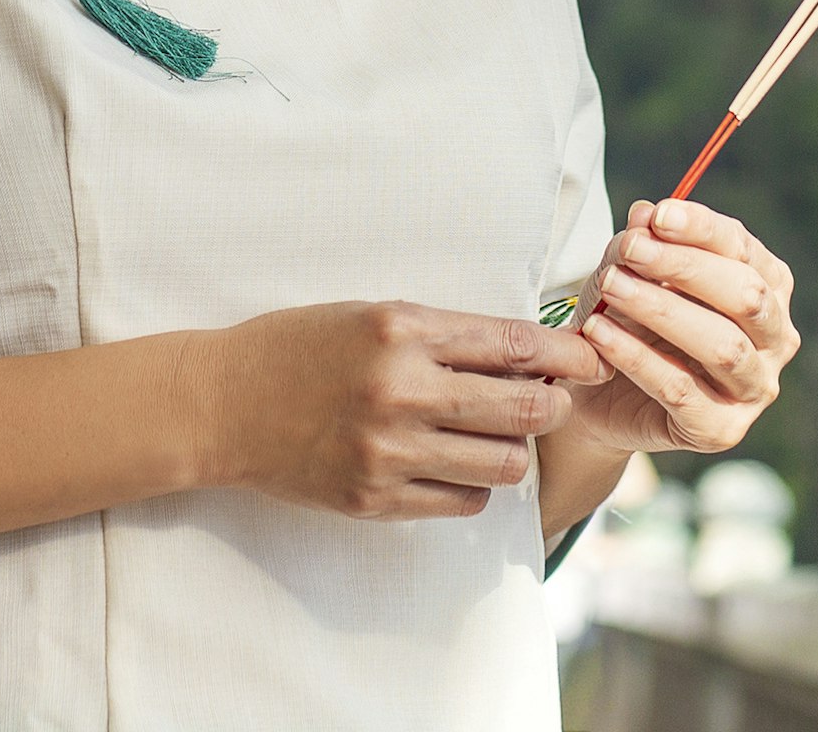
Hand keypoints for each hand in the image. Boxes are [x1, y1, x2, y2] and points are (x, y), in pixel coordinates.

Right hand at [198, 301, 604, 520]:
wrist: (224, 403)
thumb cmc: (302, 347)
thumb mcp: (373, 315)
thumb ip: (446, 333)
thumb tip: (529, 350)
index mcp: (401, 329)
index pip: (512, 343)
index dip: (566, 354)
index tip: (592, 360)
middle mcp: (400, 389)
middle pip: (522, 408)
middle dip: (554, 406)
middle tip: (554, 403)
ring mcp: (387, 450)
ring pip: (502, 463)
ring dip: (514, 450)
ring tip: (498, 436)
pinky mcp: (374, 498)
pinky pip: (462, 502)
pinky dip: (474, 486)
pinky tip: (455, 465)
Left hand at [566, 200, 798, 456]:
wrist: (600, 396)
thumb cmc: (630, 321)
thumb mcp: (631, 273)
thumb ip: (643, 244)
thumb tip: (645, 215)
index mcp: (768, 288)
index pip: (743, 249)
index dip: (702, 229)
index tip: (657, 215)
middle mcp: (776, 339)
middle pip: (746, 296)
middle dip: (685, 267)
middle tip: (630, 249)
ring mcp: (755, 389)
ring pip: (722, 346)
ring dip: (662, 310)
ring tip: (610, 286)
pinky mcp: (722, 430)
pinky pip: (681, 390)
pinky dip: (637, 357)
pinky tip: (599, 332)